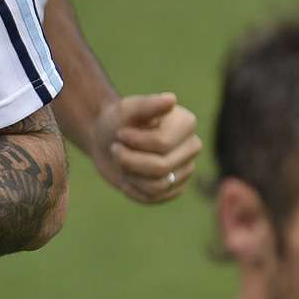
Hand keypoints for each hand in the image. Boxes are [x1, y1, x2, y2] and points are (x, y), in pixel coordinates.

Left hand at [86, 93, 202, 204]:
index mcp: (186, 123)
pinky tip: (127, 174)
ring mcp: (185, 170)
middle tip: (116, 148)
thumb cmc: (118, 120)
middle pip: (161, 167)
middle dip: (129, 160)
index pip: (162, 144)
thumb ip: (147, 105)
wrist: (107, 139)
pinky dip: (132, 188)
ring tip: (122, 160)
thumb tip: (171, 99)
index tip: (120, 133)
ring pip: (157, 186)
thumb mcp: (126, 109)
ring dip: (130, 174)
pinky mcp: (173, 189)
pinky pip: (152, 198)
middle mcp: (192, 147)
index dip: (134, 142)